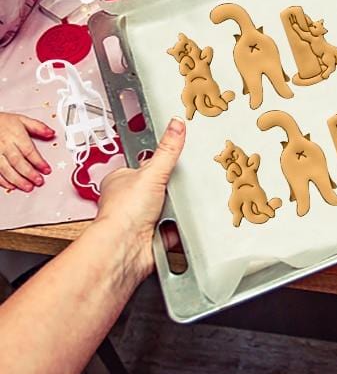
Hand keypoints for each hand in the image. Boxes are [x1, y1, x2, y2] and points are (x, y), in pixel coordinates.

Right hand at [0, 113, 53, 192]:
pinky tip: (11, 186)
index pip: (29, 151)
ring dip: (18, 180)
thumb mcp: (22, 119)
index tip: (46, 169)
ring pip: (6, 169)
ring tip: (28, 187)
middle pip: (18, 162)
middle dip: (29, 173)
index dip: (39, 162)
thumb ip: (38, 127)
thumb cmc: (3, 122)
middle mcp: (5, 146)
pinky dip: (3, 181)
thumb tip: (51, 133)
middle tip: (38, 181)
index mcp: (16, 136)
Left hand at [93, 117, 185, 281]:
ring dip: (176, 207)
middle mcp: (128, 200)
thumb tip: (176, 124)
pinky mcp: (154, 236)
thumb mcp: (152, 172)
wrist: (126, 249)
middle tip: (177, 184)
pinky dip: (180, 224)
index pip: (144, 163)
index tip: (172, 157)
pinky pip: (175, 226)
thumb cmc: (122, 213)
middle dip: (171, 187)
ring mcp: (141, 219)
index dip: (158, 162)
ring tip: (177, 204)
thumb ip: (167, 149)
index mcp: (120, 180)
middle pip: (160, 185)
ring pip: (168, 206)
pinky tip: (180, 221)